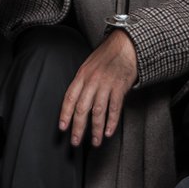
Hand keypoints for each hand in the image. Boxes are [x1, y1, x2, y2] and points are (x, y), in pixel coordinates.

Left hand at [60, 30, 136, 146]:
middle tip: (75, 141)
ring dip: (96, 129)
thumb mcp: (88, 66)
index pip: (69, 98)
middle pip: (82, 108)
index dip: (65, 114)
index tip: (62, 128)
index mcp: (81, 75)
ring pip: (98, 111)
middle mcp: (91, 81)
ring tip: (95, 142)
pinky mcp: (119, 87)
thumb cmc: (106, 56)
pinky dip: (111, 121)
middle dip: (78, 127)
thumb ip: (82, 82)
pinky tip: (108, 132)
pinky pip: (114, 108)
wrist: (126, 45)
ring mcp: (106, 84)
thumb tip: (75, 102)